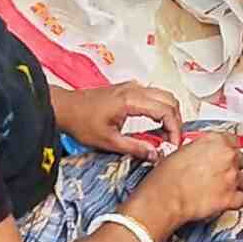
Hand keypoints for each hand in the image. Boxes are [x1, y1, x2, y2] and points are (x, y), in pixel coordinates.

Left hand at [57, 82, 182, 159]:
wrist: (66, 107)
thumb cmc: (82, 122)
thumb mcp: (108, 141)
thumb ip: (135, 147)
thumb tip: (156, 155)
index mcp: (131, 100)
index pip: (166, 111)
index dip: (174, 129)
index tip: (174, 146)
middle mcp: (135, 89)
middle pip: (169, 100)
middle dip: (176, 121)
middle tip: (172, 142)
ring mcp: (132, 86)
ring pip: (163, 95)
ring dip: (169, 114)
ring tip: (166, 136)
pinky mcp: (128, 89)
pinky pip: (153, 95)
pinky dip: (161, 109)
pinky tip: (155, 126)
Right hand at [132, 133, 242, 235]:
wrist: (165, 197)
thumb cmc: (168, 175)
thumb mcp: (183, 150)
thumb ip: (201, 149)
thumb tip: (203, 154)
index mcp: (215, 140)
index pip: (232, 140)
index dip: (227, 149)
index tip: (224, 155)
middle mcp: (227, 156)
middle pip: (240, 159)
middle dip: (232, 166)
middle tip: (220, 172)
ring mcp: (231, 177)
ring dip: (235, 183)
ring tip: (222, 188)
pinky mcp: (230, 198)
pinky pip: (241, 199)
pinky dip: (235, 201)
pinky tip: (227, 201)